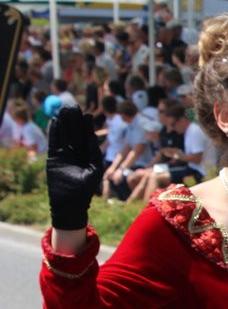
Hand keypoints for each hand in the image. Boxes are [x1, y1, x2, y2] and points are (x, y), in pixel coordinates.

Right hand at [47, 107, 103, 229]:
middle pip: (74, 133)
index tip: (87, 113)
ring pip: (64, 135)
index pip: (86, 137)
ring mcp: (63, 155)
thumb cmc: (85, 189)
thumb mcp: (94, 169)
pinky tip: (55, 121)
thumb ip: (94, 153)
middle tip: (74, 106)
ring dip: (64, 122)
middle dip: (74, 120)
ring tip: (64, 110)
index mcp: (86, 155)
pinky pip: (53, 142)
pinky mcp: (53, 158)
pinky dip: (54, 132)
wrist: (71, 202)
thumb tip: (93, 137)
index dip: (86, 125)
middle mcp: (75, 153)